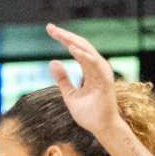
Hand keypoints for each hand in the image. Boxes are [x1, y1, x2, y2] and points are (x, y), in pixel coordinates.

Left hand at [45, 23, 122, 139]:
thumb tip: (52, 62)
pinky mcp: (105, 80)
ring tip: (59, 34)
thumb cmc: (89, 113)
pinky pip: (93, 64)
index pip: (76, 48)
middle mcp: (96, 67)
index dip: (63, 39)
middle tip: (50, 27)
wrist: (101, 128)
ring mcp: (102, 72)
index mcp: (89, 69)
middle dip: (65, 36)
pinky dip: (83, 55)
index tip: (50, 30)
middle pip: (80, 45)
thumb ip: (62, 79)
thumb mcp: (70, 94)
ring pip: (87, 50)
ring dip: (73, 41)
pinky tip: (72, 49)